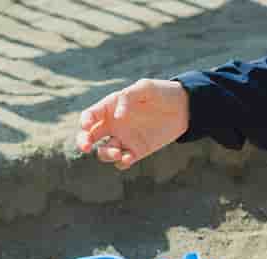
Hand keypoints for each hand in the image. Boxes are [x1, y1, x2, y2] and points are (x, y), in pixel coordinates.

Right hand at [76, 79, 190, 169]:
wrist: (183, 108)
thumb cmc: (162, 93)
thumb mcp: (145, 88)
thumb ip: (128, 97)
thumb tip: (117, 117)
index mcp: (110, 108)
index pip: (90, 115)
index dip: (85, 121)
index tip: (88, 125)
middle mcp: (113, 125)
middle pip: (88, 136)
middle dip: (82, 142)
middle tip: (86, 147)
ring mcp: (124, 139)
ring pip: (103, 152)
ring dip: (105, 154)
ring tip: (117, 153)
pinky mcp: (135, 152)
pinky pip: (122, 162)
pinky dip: (122, 163)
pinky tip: (129, 158)